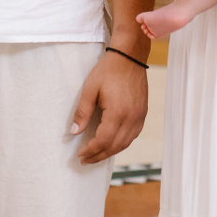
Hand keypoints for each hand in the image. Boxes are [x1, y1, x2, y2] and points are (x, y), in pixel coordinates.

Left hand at [68, 48, 148, 164]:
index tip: (79, 154)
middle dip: (99, 155)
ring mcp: (140, 116)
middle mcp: (132, 118)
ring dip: (110, 152)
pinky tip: (112, 143)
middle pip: (115, 146)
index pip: (103, 141)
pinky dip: (121, 143)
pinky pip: (133, 135)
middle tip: (85, 160)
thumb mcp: (90, 88)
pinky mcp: (143, 113)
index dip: (91, 150)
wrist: (130, 56)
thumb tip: (74, 131)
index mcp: (118, 113)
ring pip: (126, 143)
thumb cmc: (109, 70)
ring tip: (96, 154)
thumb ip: (82, 112)